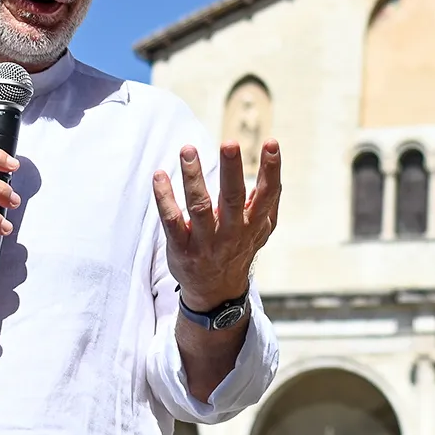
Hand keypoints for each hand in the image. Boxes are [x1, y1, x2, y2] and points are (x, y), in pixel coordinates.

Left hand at [153, 139, 280, 310]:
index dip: (271, 169)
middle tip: (230, 143)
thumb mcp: (261, 230)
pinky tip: (159, 176)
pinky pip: (171, 221)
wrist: (216, 292)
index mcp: (254, 223)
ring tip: (188, 151)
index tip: (271, 142)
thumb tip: (275, 169)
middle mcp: (232, 232)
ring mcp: (206, 242)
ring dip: (193, 177)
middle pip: (233, 198)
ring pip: (199, 207)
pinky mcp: (181, 248)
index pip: (267, 194)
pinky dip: (164, 198)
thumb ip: (269, 202)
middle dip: (232, 170)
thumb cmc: (239, 249)